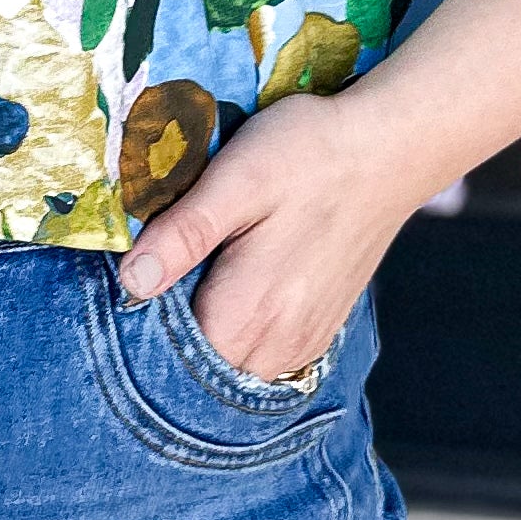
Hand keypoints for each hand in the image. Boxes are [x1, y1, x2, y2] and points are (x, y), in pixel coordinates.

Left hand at [116, 92, 436, 383]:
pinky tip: (233, 291)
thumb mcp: (236, 178)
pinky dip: (240, 337)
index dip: (142, 329)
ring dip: (208, 338)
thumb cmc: (310, 154)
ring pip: (235, 368)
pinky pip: (265, 358)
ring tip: (195, 281)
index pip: (173, 359)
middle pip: (202, 371)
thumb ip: (184, 234)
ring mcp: (305, 342)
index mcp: (250, 310)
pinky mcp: (320, 330)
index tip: (133, 288)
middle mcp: (280, 343)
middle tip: (160, 277)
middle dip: (172, 337)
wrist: (388, 149)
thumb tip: (132, 281)